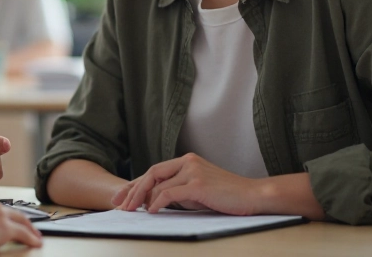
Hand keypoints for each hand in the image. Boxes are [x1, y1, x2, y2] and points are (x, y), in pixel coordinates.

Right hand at [0, 194, 41, 256]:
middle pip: (11, 211)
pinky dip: (32, 238)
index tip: (7, 218)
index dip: (4, 213)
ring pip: (21, 220)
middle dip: (22, 219)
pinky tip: (37, 242)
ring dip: (30, 229)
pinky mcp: (5, 228)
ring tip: (35, 235)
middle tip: (28, 225)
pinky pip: (23, 233)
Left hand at [111, 153, 259, 214]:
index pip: (155, 171)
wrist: (252, 195)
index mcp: (187, 161)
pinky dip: (157, 202)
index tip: (122, 196)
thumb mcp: (197, 191)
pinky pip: (169, 193)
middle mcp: (187, 162)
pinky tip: (151, 211)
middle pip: (151, 173)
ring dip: (141, 198)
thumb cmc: (226, 196)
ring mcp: (192, 171)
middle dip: (132, 189)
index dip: (136, 184)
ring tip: (132, 210)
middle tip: (119, 204)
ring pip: (158, 183)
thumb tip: (154, 200)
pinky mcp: (198, 184)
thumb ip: (178, 191)